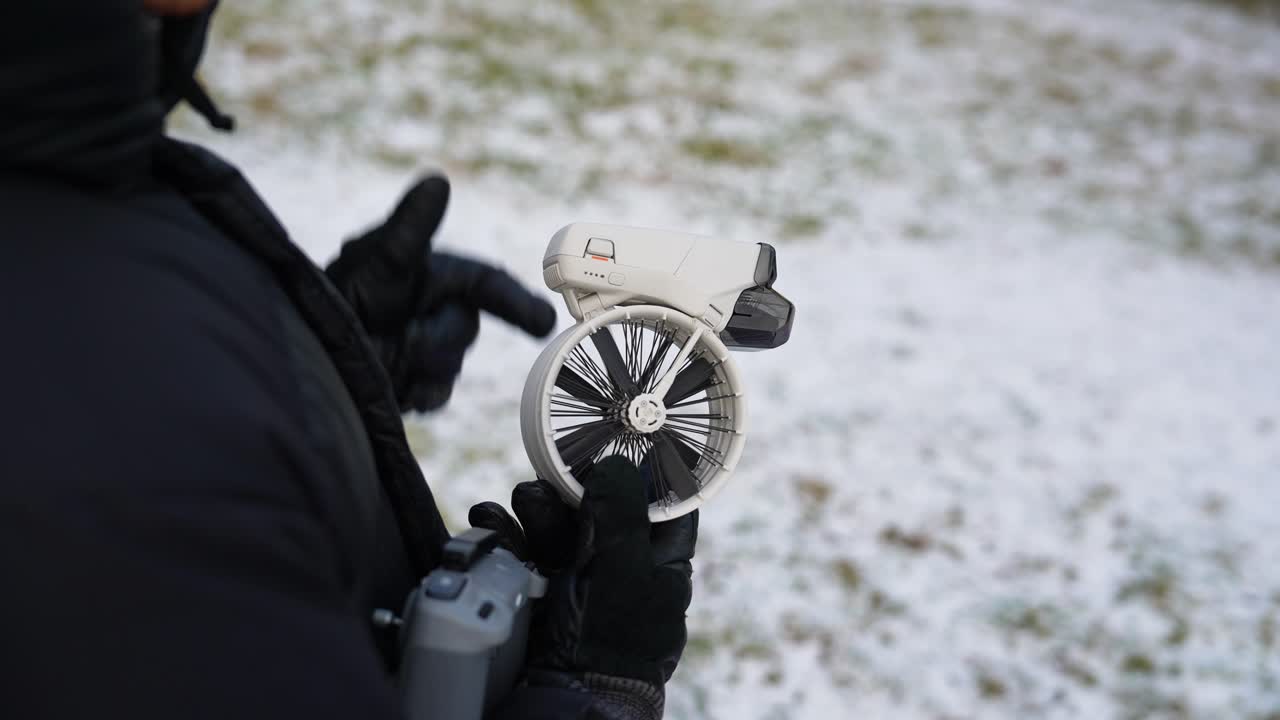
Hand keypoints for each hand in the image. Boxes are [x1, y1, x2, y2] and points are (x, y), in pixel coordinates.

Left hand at [325, 176, 556, 411]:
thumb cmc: (336, 296)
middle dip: (439, 337)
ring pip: (450, 365)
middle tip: (404, 338)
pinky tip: (391, 380)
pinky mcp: (415, 385)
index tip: (542, 323)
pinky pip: (436, 394)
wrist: (305, 354)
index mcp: (433, 276)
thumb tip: (438, 180)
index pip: (485, 285)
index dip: (517, 302)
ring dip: (421, 364)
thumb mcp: (374, 260)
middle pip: (466, 329)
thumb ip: (411, 227)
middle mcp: (435, 310)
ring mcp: (426, 350)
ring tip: (383, 356)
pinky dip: (416, 391)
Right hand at [469, 457, 697, 687]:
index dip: (642, 472)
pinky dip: (506, 532)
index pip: (661, 505)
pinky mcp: (540, 589)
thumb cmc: (612, 639)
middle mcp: (619, 565)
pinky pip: (523, 549)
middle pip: (597, 507)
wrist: (567, 694)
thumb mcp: (625, 566)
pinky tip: (491, 521)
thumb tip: (614, 464)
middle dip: (570, 488)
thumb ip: (621, 511)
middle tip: (551, 475)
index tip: (619, 444)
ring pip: (556, 524)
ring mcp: (579, 577)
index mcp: (659, 562)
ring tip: (522, 500)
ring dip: (534, 507)